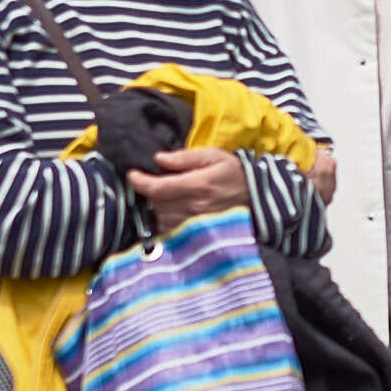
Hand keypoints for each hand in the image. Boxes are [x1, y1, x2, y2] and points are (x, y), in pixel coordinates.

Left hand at [129, 144, 253, 227]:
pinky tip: (167, 212)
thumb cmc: (234, 173)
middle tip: (149, 182)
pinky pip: (170, 231)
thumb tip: (159, 158)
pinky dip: (163, 222)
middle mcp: (193, 207)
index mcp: (197, 185)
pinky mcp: (197, 234)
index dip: (140, 182)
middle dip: (147, 192)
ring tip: (159, 196)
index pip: (158, 188)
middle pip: (156, 204)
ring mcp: (195, 224)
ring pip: (160, 219)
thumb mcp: (213, 156)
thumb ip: (185, 157)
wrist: (258, 199)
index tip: (132, 174)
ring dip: (154, 207)